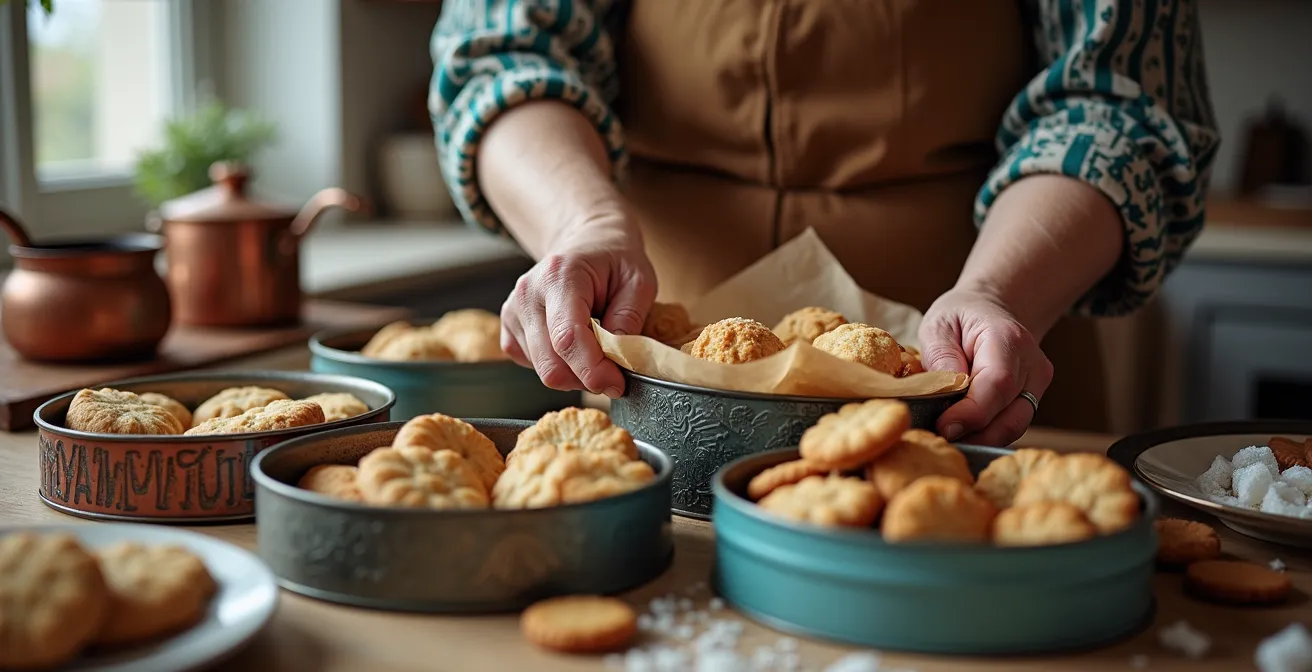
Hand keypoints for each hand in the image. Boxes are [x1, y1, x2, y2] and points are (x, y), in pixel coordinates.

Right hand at [501, 214, 656, 397]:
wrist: (587, 241)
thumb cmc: (614, 259)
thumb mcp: (639, 281)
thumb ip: (630, 319)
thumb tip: (618, 360)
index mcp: (559, 276)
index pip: (567, 339)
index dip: (593, 370)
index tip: (618, 383)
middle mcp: (527, 294)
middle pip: (551, 364)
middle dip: (587, 378)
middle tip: (615, 372)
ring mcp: (513, 311)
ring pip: (543, 371)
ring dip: (576, 373)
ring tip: (596, 348)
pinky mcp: (509, 328)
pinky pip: (533, 366)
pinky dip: (560, 367)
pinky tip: (574, 345)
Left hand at [917, 288, 1053, 445]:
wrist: (991, 310)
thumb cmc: (961, 317)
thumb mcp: (939, 325)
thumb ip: (941, 356)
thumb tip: (943, 393)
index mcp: (1008, 338)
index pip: (997, 384)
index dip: (971, 413)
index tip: (943, 428)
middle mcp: (1032, 364)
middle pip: (1010, 414)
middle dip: (973, 434)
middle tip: (939, 439)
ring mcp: (1037, 383)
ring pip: (1014, 426)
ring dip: (980, 439)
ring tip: (949, 438)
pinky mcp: (1032, 398)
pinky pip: (1012, 425)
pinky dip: (987, 434)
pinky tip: (963, 432)